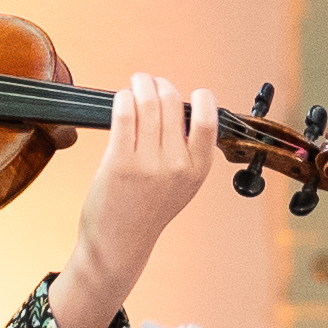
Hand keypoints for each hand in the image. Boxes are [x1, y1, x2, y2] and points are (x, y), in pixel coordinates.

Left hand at [58, 74, 213, 327]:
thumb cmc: (148, 211)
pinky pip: (124, 115)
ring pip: (147, 104)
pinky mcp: (119, 162)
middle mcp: (176, 165)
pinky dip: (123, 99)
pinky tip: (121, 99)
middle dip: (160, 85)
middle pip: (172, 103)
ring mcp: (148, 163)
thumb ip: (187, 152)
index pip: (208, 119)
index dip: (200, 98)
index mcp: (198, 169)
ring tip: (136, 84)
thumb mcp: (182, 185)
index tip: (190, 94)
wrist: (119, 244)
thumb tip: (179, 108)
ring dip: (140, 85)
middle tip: (150, 83)